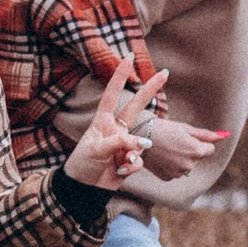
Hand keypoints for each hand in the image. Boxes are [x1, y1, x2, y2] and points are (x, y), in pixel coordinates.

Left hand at [64, 50, 229, 192]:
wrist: (85, 188)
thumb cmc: (83, 164)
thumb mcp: (96, 150)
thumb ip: (119, 143)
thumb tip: (143, 142)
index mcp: (103, 121)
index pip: (112, 94)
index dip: (119, 76)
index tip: (127, 57)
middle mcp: (116, 129)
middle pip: (136, 106)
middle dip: (150, 90)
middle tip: (164, 73)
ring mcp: (125, 144)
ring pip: (141, 142)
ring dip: (133, 153)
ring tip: (120, 163)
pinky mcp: (130, 159)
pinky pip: (139, 159)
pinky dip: (132, 166)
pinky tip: (120, 172)